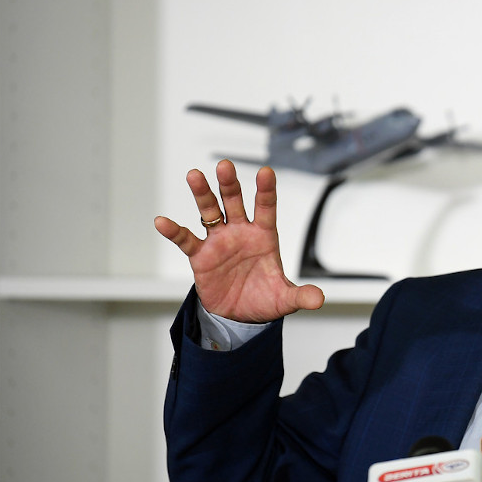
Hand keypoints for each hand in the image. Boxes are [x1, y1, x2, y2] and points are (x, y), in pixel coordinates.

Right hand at [154, 159, 324, 321]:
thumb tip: (319, 299)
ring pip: (210, 212)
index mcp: (264, 236)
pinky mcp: (201, 255)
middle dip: (230, 184)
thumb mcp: (285, 299)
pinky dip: (174, 231)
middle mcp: (241, 232)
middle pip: (235, 202)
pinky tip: (163, 222)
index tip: (266, 172)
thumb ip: (301, 295)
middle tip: (225, 166)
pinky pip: (186, 240)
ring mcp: (219, 241)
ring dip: (203, 195)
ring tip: (194, 175)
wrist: (239, 316)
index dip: (266, 191)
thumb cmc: (263, 299)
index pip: (266, 208)